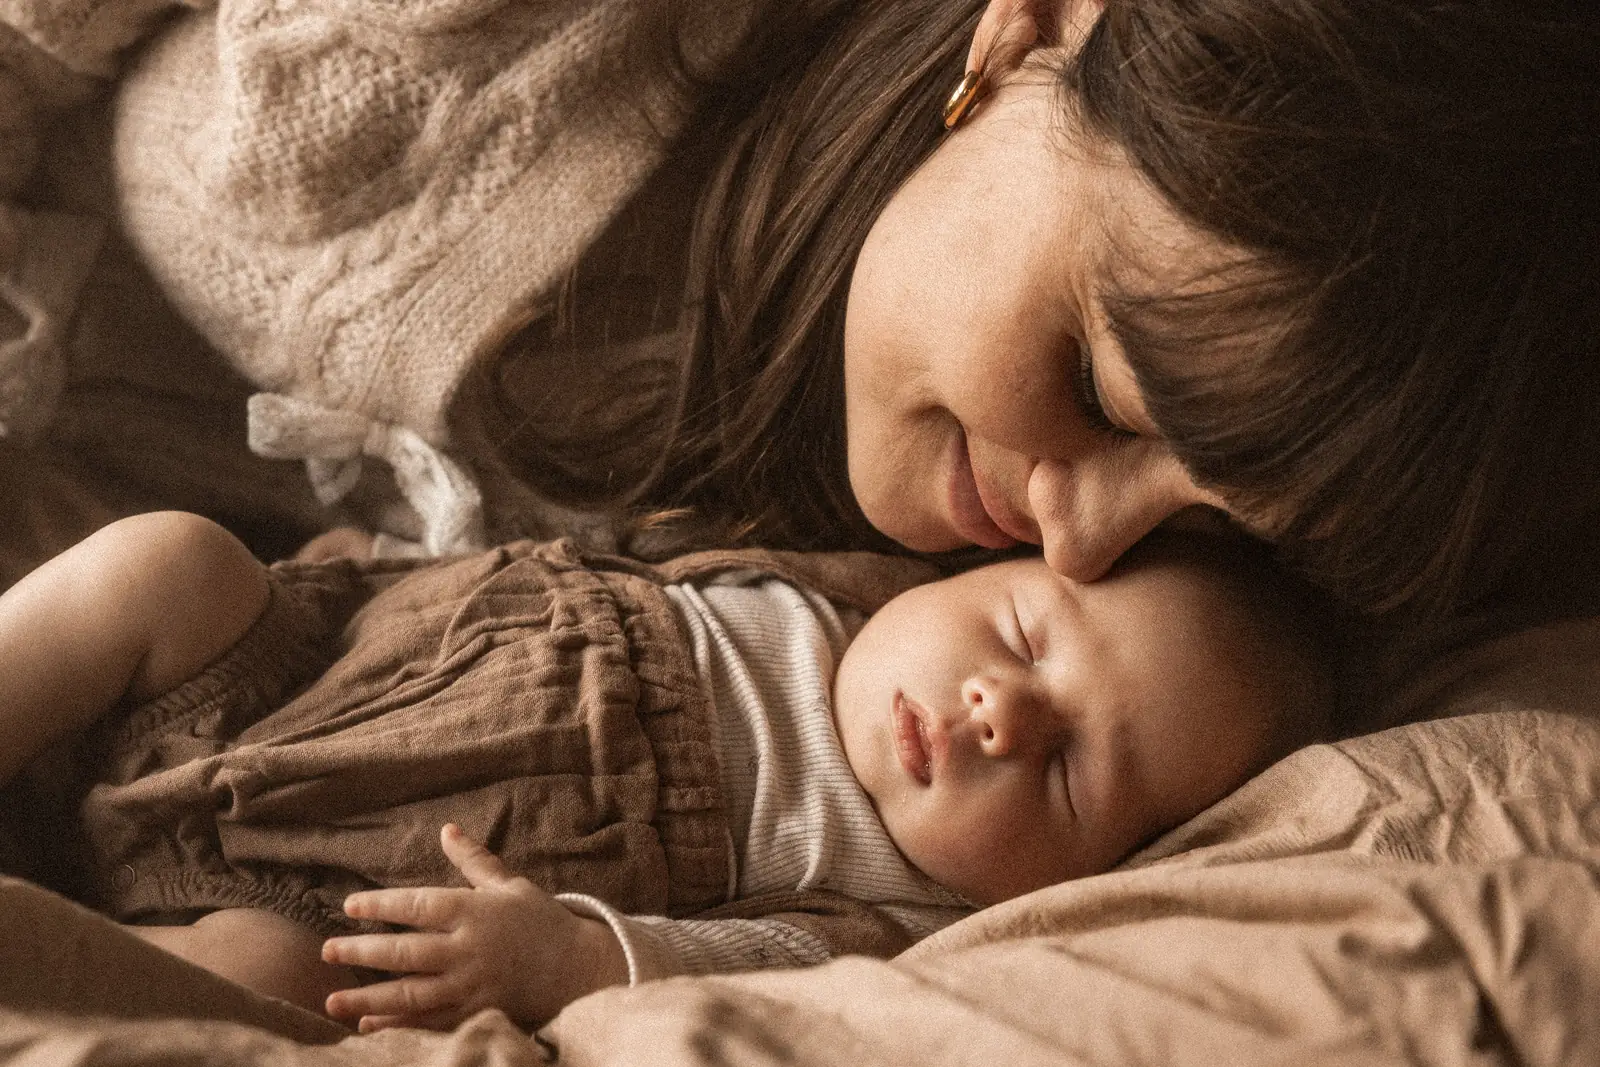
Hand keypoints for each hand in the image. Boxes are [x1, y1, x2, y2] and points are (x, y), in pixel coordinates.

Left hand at [322, 824, 628, 1031]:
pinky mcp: (475, 1013)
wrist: (579, 968)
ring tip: (332, 999)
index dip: (380, 904)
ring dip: (368, 996)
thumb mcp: (509, 885)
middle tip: (325, 951)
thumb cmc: (541, 921)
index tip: (350, 905)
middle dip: (361, 951)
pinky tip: (368, 1023)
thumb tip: (446, 829)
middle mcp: (468, 949)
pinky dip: (396, 1023)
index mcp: (474, 911)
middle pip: (405, 952)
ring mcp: (471, 986)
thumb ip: (474, 860)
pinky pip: (428, 1021)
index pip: (418, 905)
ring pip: (410, 993)